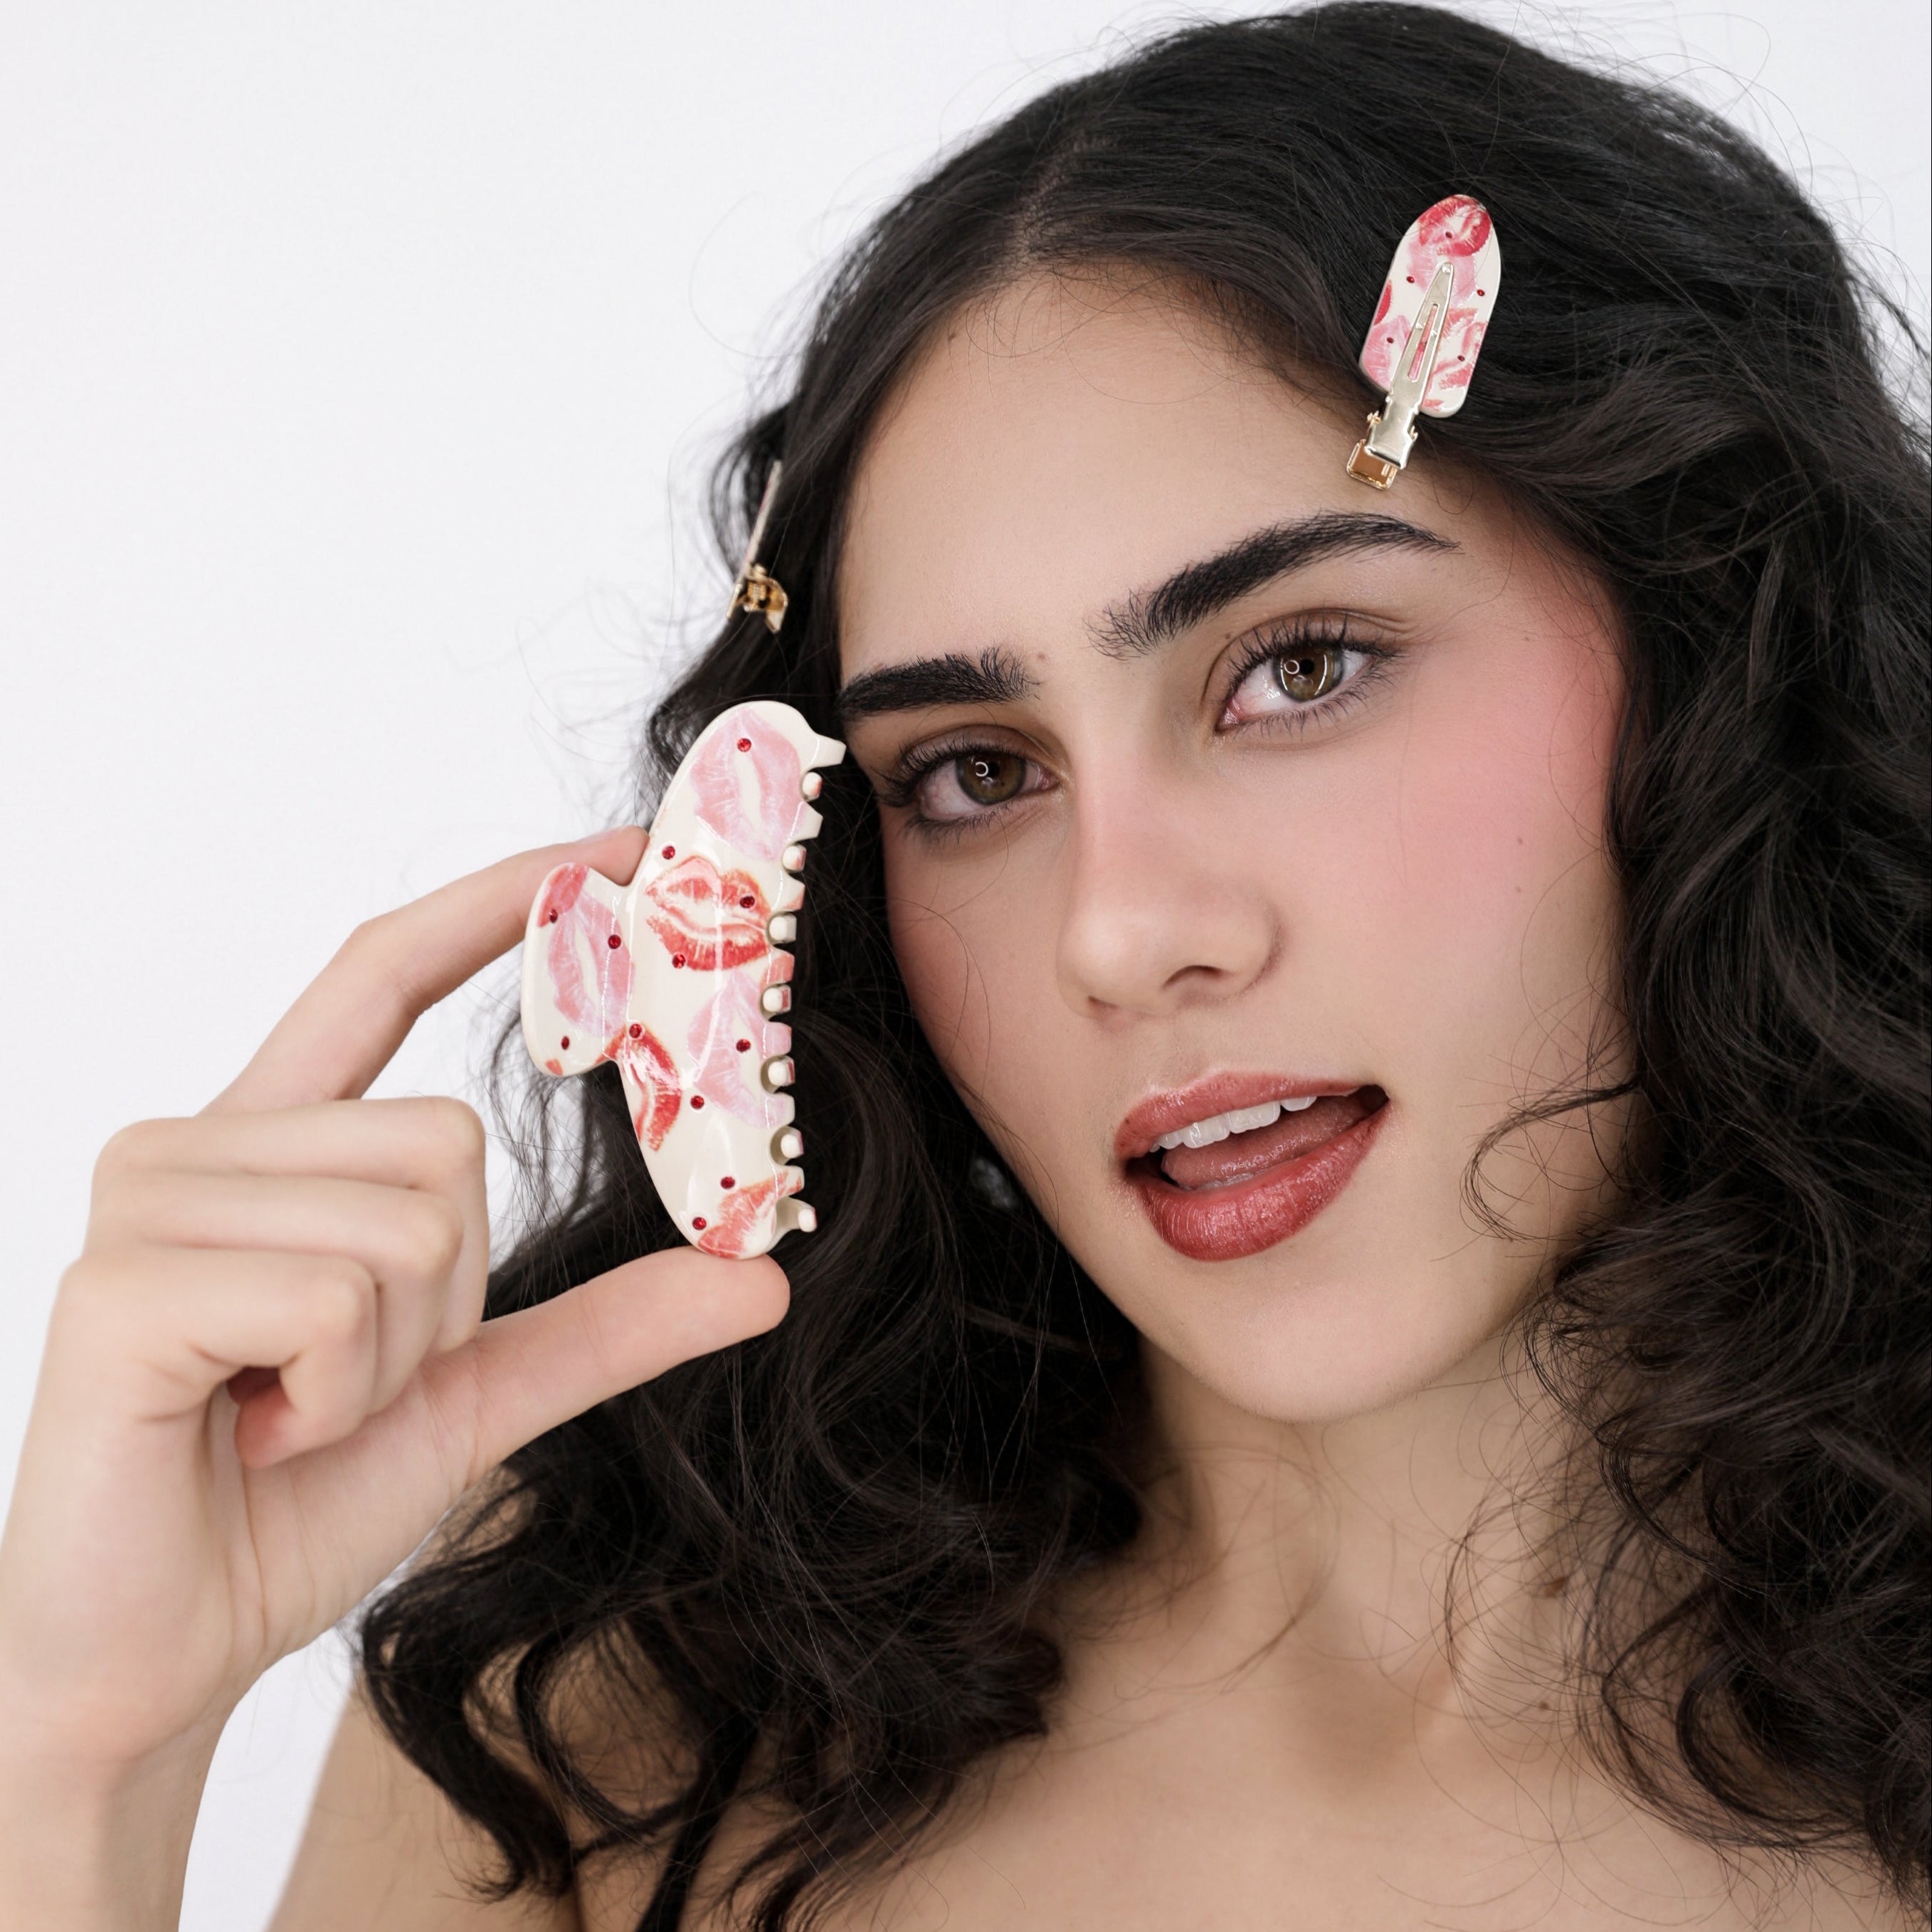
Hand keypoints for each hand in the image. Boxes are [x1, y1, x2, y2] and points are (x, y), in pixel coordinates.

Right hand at [0, 829, 787, 1917]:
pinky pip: (343, 1295)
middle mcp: (197, 1140)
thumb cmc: (288, 1503)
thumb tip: (763, 1274)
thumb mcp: (480, 1392)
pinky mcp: (124, 1281)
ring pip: (414, 1215)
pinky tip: (255, 1431)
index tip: (617, 849)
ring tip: (291, 1410)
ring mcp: (149, 1199)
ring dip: (395, 1352)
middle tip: (342, 1382)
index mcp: (274, 1142)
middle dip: (447, 1292)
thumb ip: (608, 1322)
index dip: (499, 899)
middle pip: (448, 1136)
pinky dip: (342, 1391)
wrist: (156, 1650)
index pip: (383, 966)